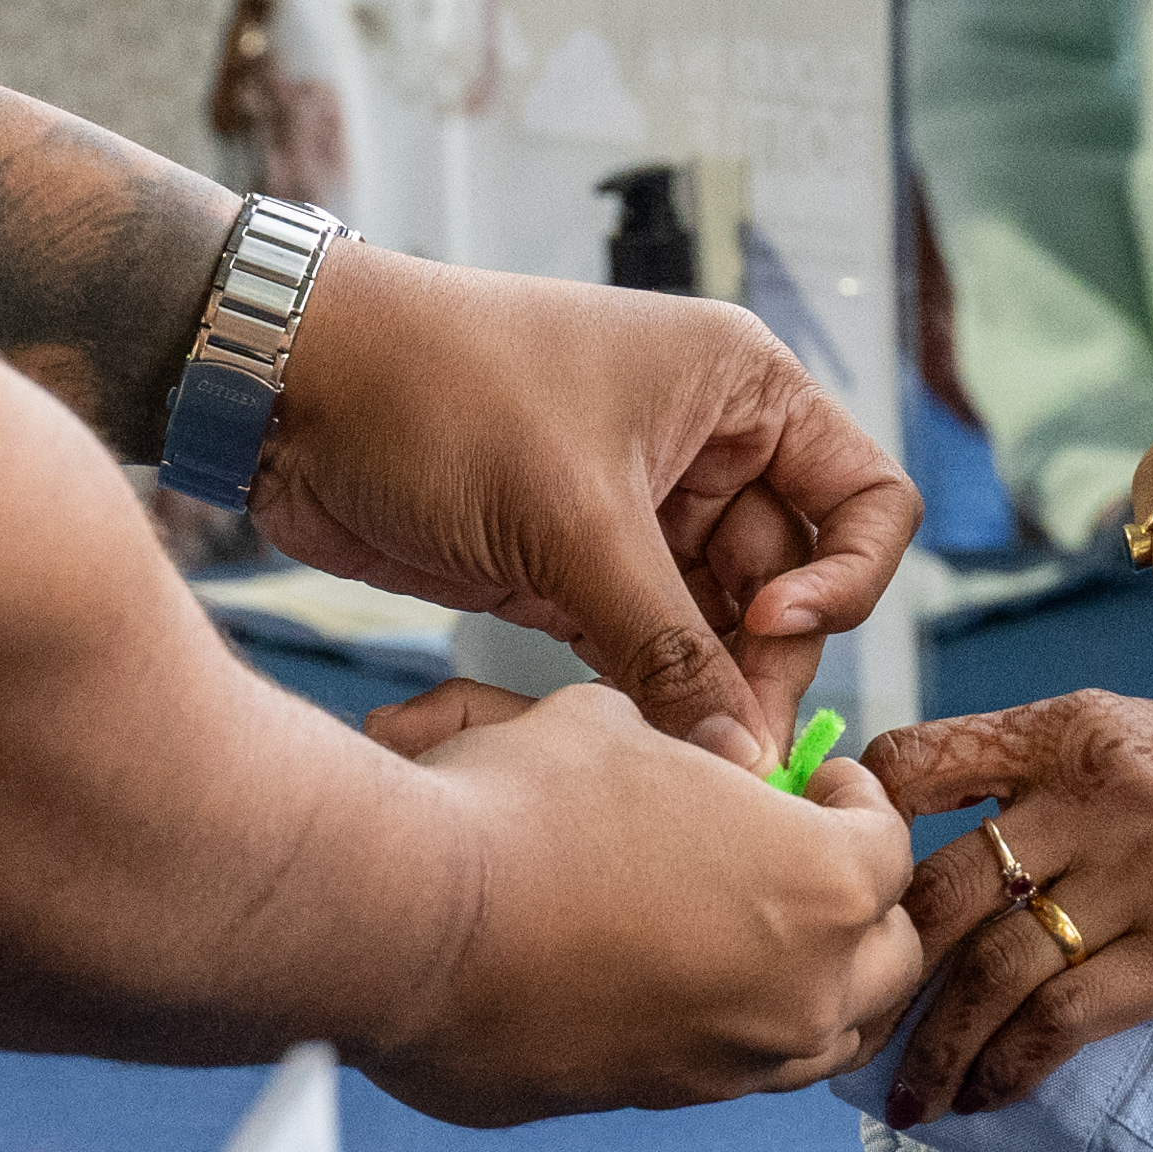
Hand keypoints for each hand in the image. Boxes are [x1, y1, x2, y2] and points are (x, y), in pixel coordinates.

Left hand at [256, 241, 916, 760]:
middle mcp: (706, 450)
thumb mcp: (570, 519)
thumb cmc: (436, 395)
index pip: (866, 499)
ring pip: (720, 630)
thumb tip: (742, 760)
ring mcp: (640, 515)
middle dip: (765, 662)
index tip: (766, 624)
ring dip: (705, 694)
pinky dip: (647, 696)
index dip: (844, 577)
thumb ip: (666, 644)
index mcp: (740, 390)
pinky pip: (648, 649)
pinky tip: (630, 744)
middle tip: (726, 745)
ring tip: (675, 758)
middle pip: (797, 582)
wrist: (286, 392)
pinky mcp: (573, 571)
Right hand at [348, 674, 925, 1114]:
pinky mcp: (653, 1101)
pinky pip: (727, 1069)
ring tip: (758, 932)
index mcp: (824, 888)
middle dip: (861, 905)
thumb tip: (691, 758)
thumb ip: (684, 749)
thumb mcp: (614, 727)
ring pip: (822, 1037)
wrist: (410, 923)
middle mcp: (800, 993)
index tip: (816, 783)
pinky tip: (674, 977)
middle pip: (889, 960)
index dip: (852, 802)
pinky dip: (726, 1026)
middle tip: (809, 859)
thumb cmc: (520, 808)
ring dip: (810, 981)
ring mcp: (729, 1063)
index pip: (889, 847)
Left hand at [845, 691, 1152, 1123]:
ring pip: (991, 968)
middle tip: (849, 1025)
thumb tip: (912, 840)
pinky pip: (1060, 1021)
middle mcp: (1103, 788)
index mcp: (1077, 726)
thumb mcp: (1144, 746)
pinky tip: (987, 1096)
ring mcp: (1147, 870)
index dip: (855, 830)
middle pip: (941, 886)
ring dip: (938, 1046)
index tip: (829, 894)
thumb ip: (1042, 776)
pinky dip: (1009, 1068)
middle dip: (881, 968)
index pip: (919, 762)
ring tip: (911, 1094)